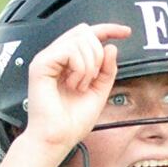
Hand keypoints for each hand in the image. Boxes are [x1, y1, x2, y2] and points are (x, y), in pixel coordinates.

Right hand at [17, 22, 130, 157]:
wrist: (58, 137)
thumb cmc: (73, 120)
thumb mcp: (100, 92)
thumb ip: (107, 70)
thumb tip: (111, 47)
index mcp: (68, 61)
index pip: (89, 34)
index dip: (109, 29)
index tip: (126, 32)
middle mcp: (56, 56)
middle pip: (85, 32)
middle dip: (98, 55)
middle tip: (91, 80)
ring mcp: (47, 58)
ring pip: (80, 39)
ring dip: (89, 66)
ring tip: (80, 85)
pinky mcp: (41, 63)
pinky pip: (70, 50)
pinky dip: (80, 68)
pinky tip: (73, 83)